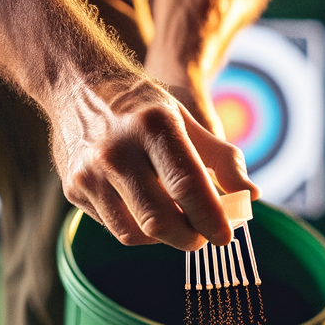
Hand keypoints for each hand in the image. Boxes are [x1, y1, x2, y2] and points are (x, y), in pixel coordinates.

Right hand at [50, 74, 257, 250]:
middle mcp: (117, 151)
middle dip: (190, 237)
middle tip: (204, 235)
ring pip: (136, 233)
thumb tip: (250, 196)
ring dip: (165, 238)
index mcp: (153, 126)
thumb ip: (222, 159)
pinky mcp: (73, 189)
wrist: (79, 85)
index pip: (188, 186)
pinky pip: (115, 228)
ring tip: (179, 223)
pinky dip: (140, 230)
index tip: (225, 235)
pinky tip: (150, 212)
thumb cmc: (145, 107)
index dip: (210, 218)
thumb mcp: (187, 119)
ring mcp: (90, 172)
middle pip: (161, 220)